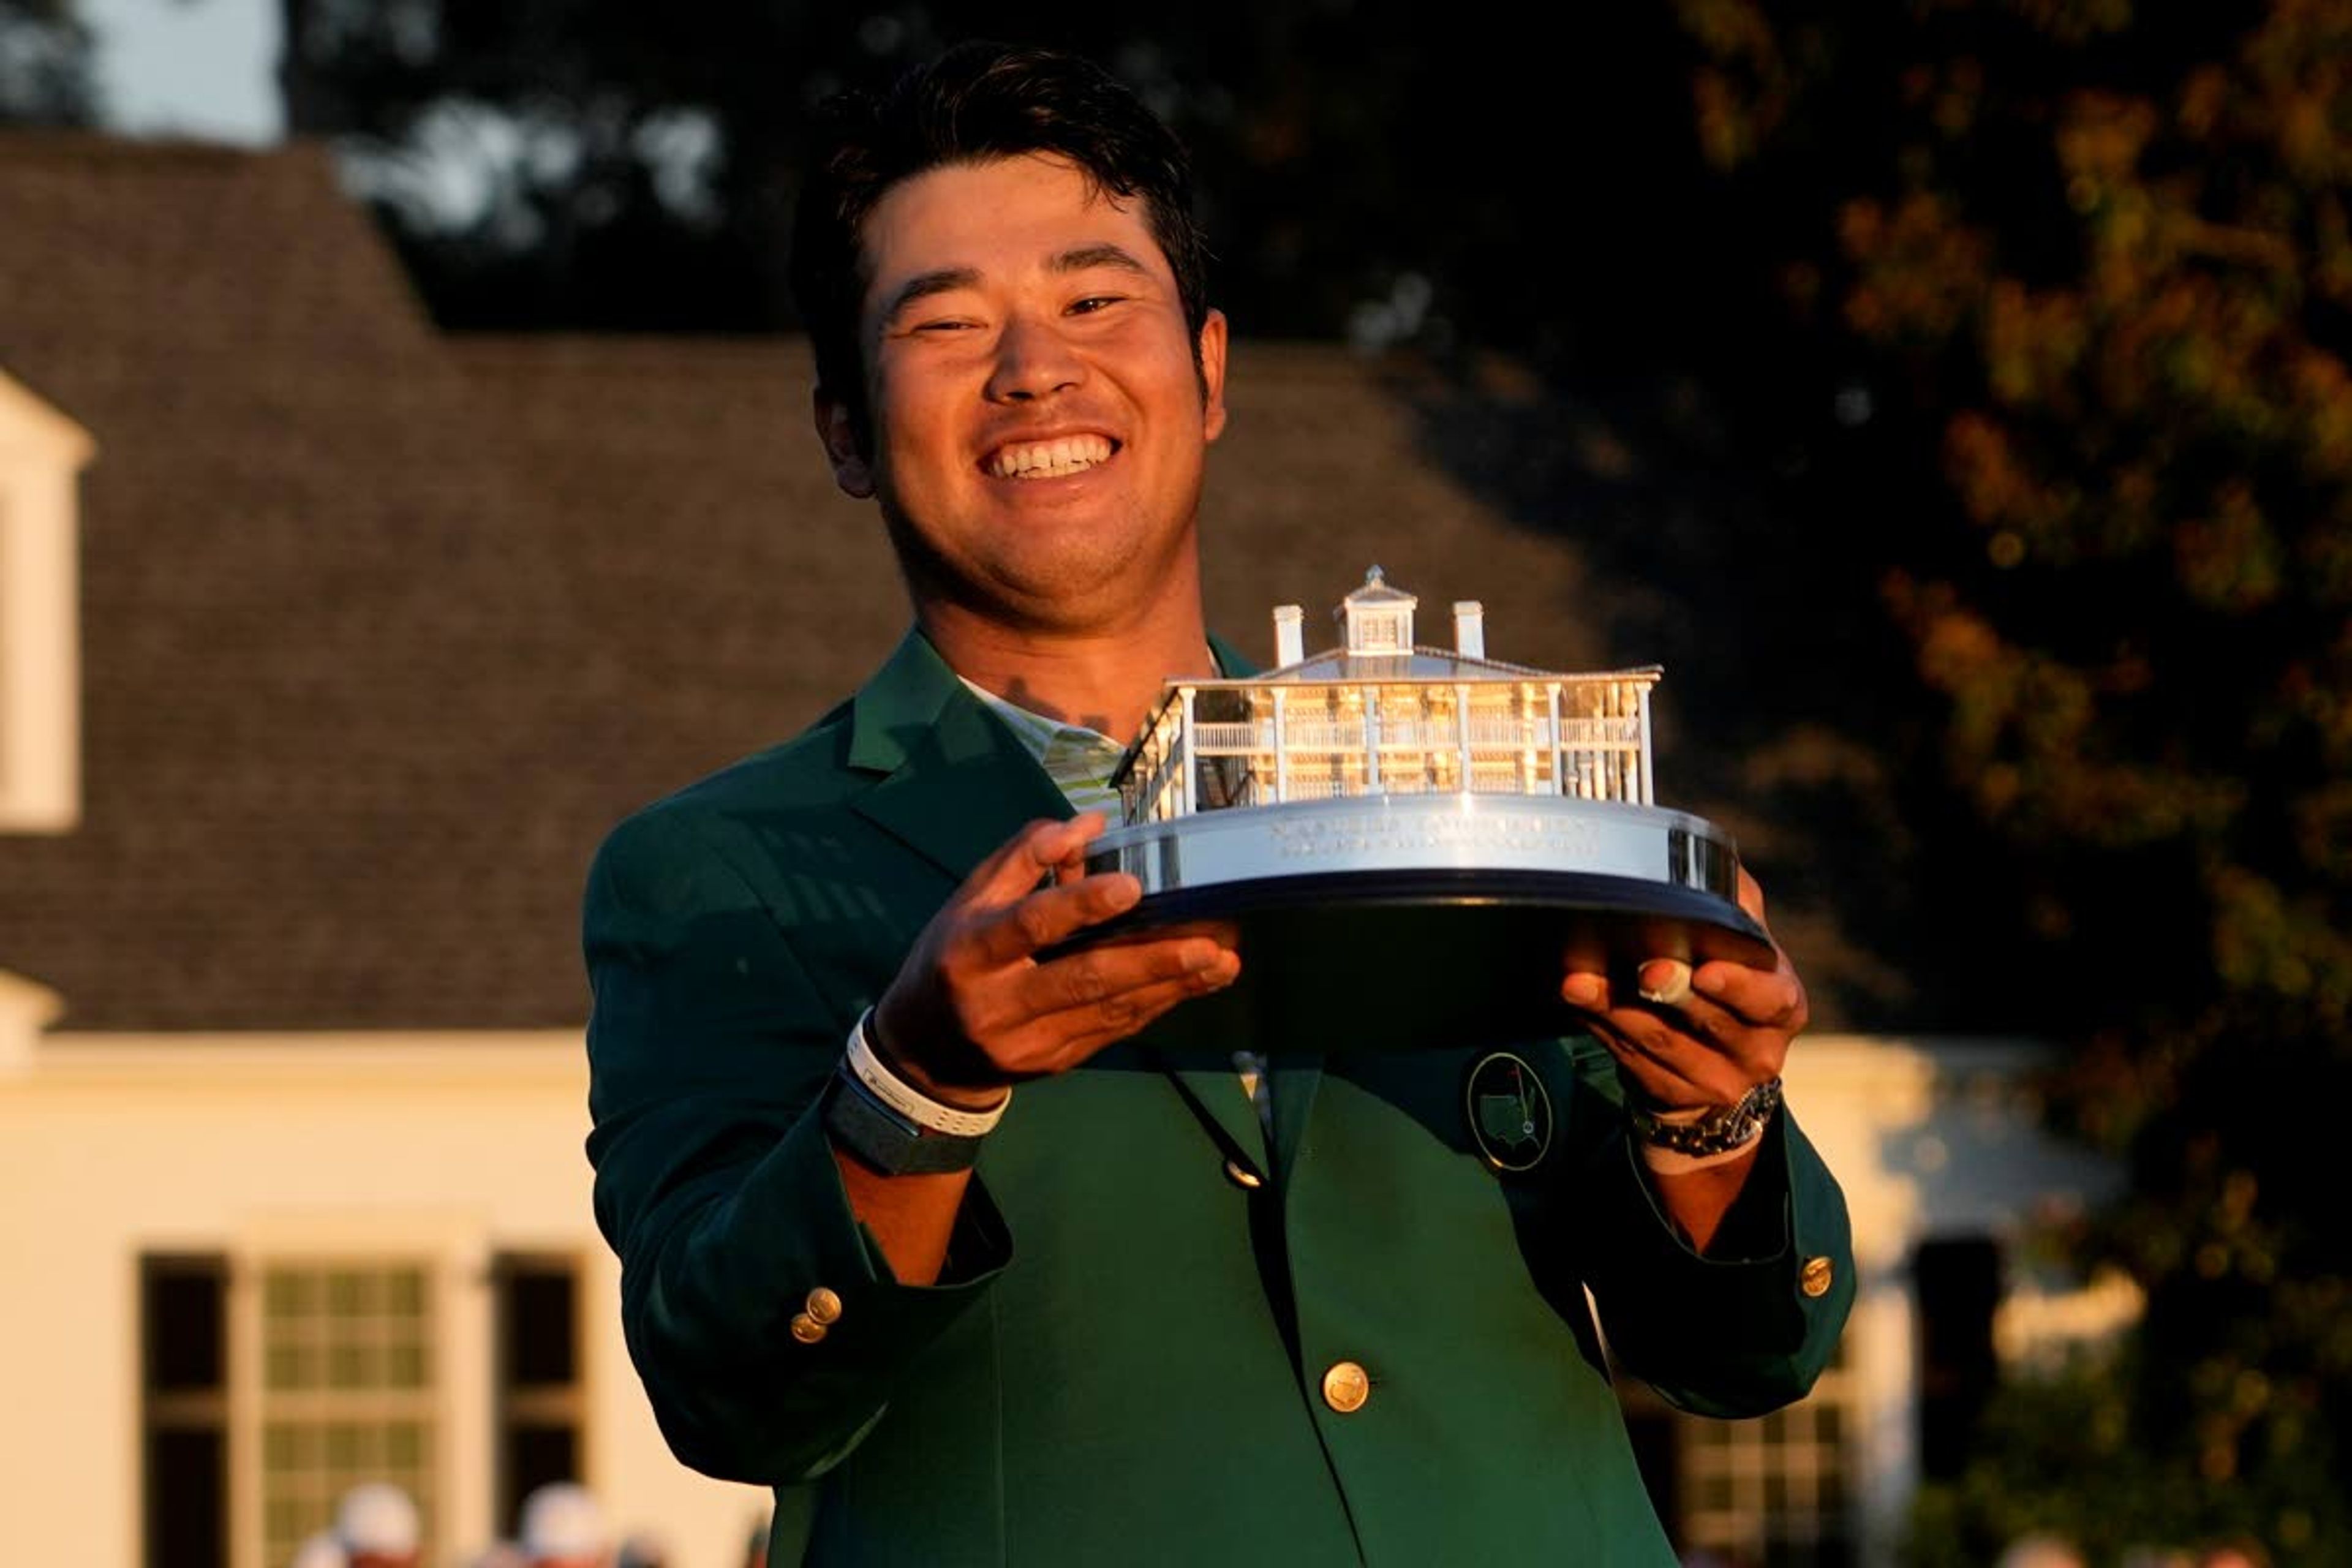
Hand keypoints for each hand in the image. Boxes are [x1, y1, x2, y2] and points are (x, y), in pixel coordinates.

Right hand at [872, 814, 1241, 1105]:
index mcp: (971, 952)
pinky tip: (1196, 983)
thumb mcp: (968, 901)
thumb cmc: (952, 959)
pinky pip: (1115, 1029)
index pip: (1030, 924)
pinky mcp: (1057, 1063)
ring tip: (1221, 960)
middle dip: (1151, 962)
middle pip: (1083, 980)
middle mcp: (999, 1003)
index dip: (1080, 904)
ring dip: (1171, 985)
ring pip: (1110, 1012)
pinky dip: (1158, 1004)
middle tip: (1209, 943)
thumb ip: (1023, 858)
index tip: (1132, 886)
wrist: (925, 1054)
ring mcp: (1031, 1042)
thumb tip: (1090, 823)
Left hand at [1558, 867, 1806, 1111]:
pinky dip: (1600, 1027)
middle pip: (1709, 1022)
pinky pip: (1631, 1059)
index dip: (1739, 986)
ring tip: (1583, 980)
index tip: (1707, 970)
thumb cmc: (1728, 980)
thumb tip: (1706, 867)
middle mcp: (1757, 1050)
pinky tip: (1578, 1001)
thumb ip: (1734, 902)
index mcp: (1783, 1004)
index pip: (1770, 998)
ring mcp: (1715, 1081)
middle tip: (1642, 969)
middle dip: (1670, 994)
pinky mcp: (1672, 1095)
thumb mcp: (1743, 940)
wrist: (1716, 1057)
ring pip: (1661, 1044)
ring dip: (1618, 1009)